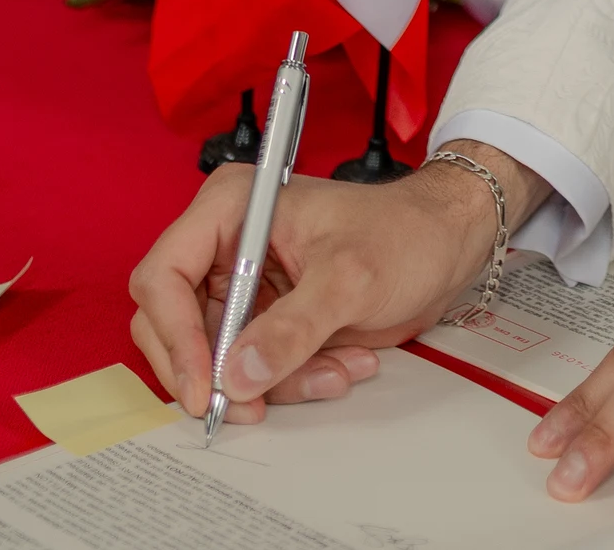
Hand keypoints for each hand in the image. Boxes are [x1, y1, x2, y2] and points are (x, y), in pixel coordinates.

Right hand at [130, 141, 548, 419]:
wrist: (448, 244)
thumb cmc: (405, 232)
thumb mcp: (350, 279)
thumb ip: (292, 328)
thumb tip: (237, 375)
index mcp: (234, 207)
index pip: (165, 274)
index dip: (173, 336)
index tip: (205, 387)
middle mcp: (228, 244)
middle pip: (175, 325)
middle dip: (220, 371)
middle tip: (254, 408)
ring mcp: (246, 284)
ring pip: (217, 358)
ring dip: (272, 381)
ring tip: (335, 370)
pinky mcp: (267, 318)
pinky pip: (253, 368)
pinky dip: (292, 381)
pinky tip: (342, 365)